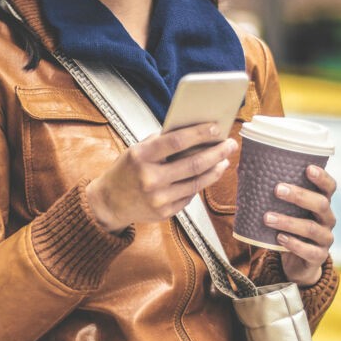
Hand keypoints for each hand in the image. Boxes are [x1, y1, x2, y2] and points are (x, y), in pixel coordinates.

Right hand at [87, 123, 236, 232]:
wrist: (109, 202)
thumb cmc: (127, 170)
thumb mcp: (137, 150)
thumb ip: (162, 142)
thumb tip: (195, 133)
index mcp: (141, 157)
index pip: (176, 141)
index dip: (199, 133)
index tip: (216, 127)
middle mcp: (150, 178)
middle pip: (193, 164)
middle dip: (217, 153)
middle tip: (230, 144)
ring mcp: (158, 198)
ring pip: (197, 182)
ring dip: (215, 170)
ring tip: (224, 160)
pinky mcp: (165, 212)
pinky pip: (189, 196)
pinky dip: (200, 183)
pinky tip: (208, 175)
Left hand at [268, 165, 337, 286]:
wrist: (297, 261)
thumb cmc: (289, 227)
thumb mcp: (284, 209)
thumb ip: (270, 190)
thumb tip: (242, 167)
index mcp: (321, 202)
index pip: (329, 187)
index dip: (322, 177)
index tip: (308, 168)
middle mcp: (327, 219)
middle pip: (321, 204)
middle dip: (299, 196)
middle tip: (277, 189)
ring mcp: (325, 238)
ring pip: (312, 228)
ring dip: (289, 221)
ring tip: (267, 218)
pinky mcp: (318, 256)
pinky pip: (309, 251)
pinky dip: (294, 244)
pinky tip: (279, 238)